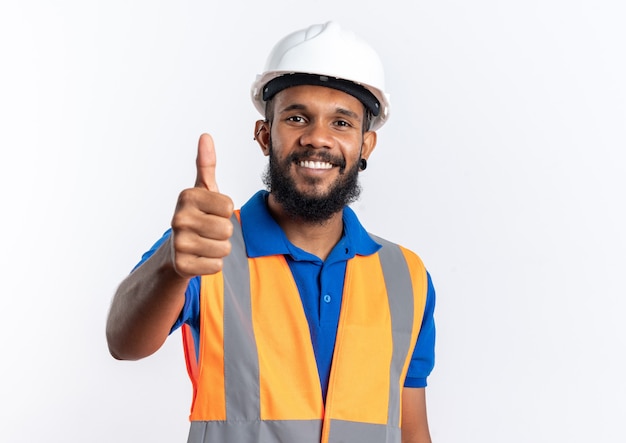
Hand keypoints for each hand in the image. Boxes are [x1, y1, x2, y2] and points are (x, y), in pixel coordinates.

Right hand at [170, 133, 233, 277]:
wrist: (176, 250)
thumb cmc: (197, 216)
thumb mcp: (202, 190)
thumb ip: (206, 164)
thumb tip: (206, 136)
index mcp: (186, 196)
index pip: (228, 206)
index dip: (225, 212)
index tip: (210, 213)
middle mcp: (178, 218)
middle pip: (227, 229)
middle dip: (223, 232)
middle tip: (207, 231)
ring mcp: (178, 243)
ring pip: (223, 248)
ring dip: (219, 248)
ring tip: (204, 244)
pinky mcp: (182, 266)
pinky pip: (216, 265)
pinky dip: (213, 264)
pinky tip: (199, 258)